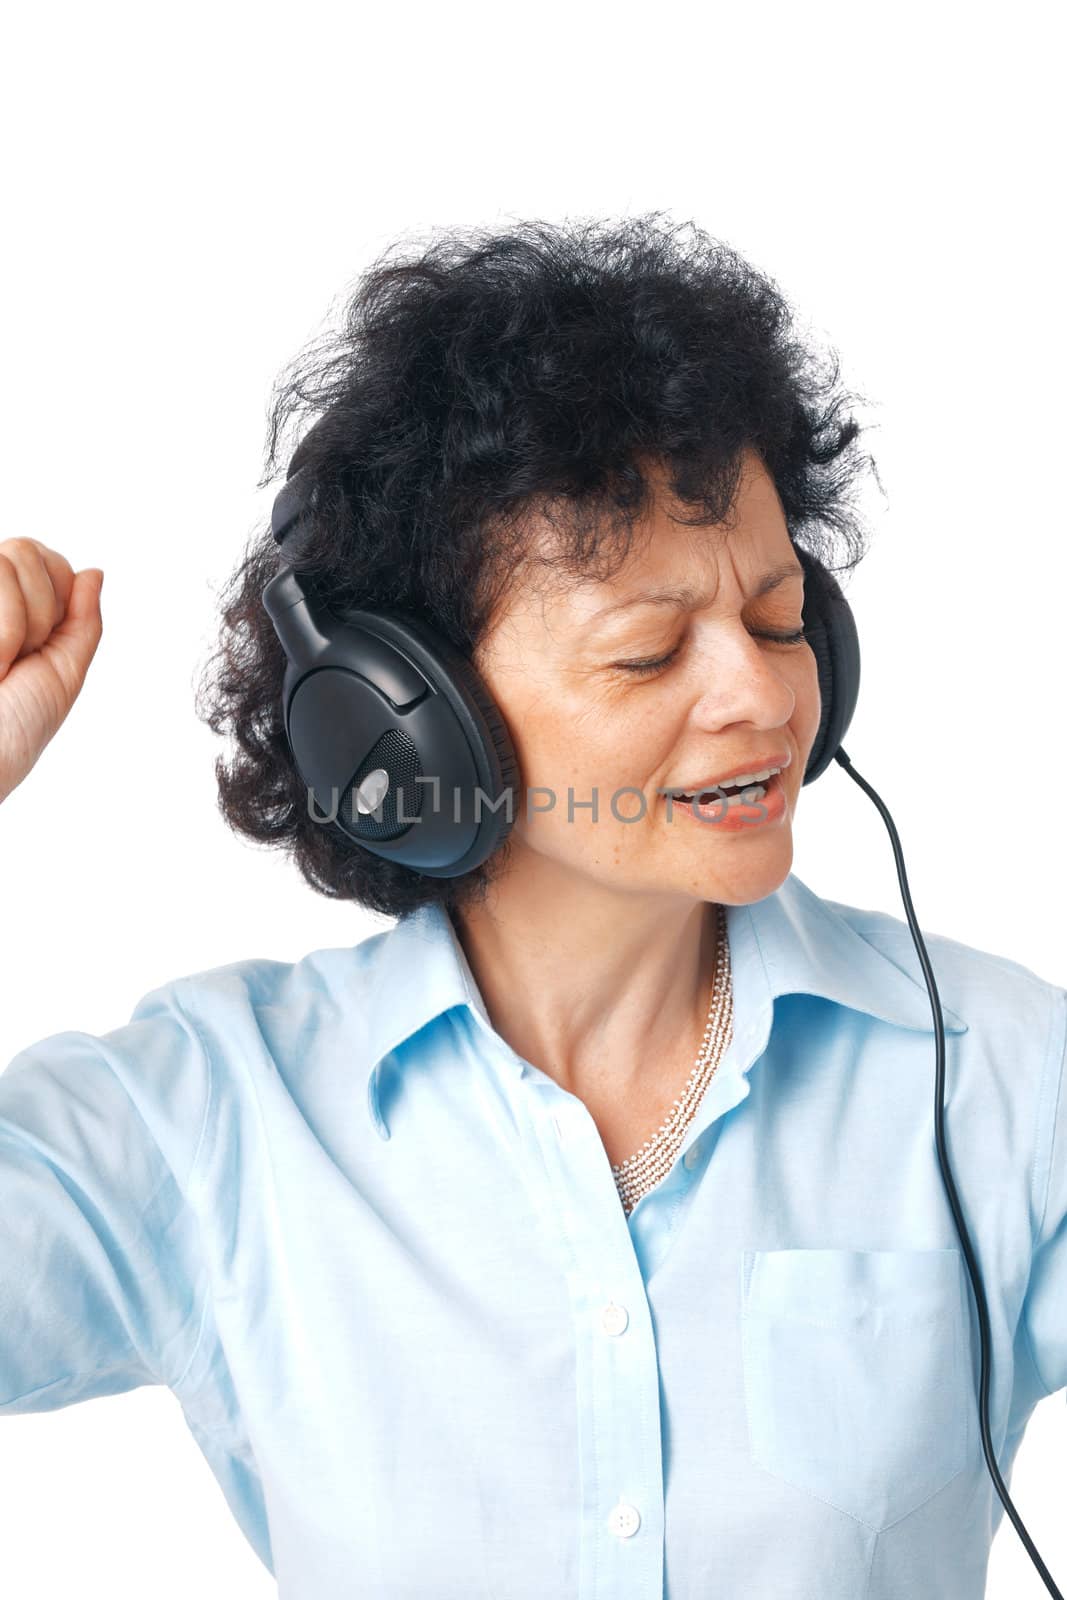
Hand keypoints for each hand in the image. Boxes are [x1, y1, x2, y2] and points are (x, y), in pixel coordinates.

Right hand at [0, 539, 103, 804]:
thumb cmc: (14, 729)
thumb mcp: (63, 674)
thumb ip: (82, 621)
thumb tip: (93, 572)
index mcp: (12, 611)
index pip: (49, 561)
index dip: (58, 599)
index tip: (42, 647)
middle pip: (26, 550)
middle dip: (40, 612)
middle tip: (17, 660)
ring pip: (9, 559)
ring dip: (18, 626)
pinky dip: (4, 632)